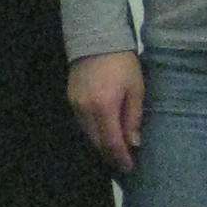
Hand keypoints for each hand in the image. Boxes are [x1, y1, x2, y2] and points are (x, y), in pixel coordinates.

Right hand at [68, 51, 144, 171]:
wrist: (96, 39)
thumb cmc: (122, 64)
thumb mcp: (136, 89)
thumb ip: (133, 118)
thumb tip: (133, 143)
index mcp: (104, 108)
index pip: (111, 143)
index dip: (120, 158)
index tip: (129, 167)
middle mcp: (85, 110)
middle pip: (97, 142)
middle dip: (110, 155)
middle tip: (123, 163)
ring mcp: (74, 105)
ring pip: (87, 134)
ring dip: (101, 144)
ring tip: (115, 150)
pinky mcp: (70, 99)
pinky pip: (81, 123)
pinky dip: (93, 132)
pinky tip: (103, 132)